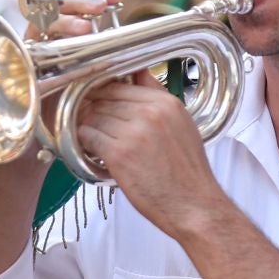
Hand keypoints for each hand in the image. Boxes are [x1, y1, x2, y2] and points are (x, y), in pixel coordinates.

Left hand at [72, 73, 221, 239]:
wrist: (193, 205)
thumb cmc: (187, 171)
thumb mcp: (182, 124)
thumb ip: (159, 98)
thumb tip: (139, 73)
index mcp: (166, 103)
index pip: (121, 85)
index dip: (105, 95)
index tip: (99, 105)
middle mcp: (150, 113)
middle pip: (105, 99)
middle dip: (94, 110)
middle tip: (91, 124)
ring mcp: (133, 132)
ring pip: (94, 117)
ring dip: (89, 128)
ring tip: (93, 140)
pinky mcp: (119, 154)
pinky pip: (89, 137)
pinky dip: (86, 143)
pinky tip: (92, 151)